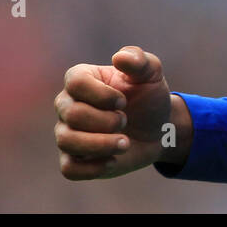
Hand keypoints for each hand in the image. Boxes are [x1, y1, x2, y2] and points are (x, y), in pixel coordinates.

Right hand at [55, 46, 183, 179]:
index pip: (75, 83)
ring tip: (125, 143)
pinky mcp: (74, 159)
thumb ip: (138, 60)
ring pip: (67, 141)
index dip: (102, 94)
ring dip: (101, 144)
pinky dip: (93, 168)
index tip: (123, 101)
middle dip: (106, 121)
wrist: (158, 128)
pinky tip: (114, 160)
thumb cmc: (149, 96)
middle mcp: (67, 105)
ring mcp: (68, 133)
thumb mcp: (151, 73)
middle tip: (125, 121)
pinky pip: (69, 168)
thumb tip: (119, 58)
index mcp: (81, 79)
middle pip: (72, 114)